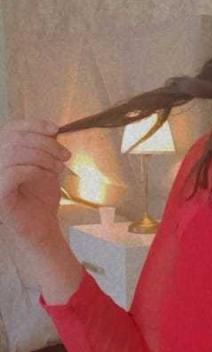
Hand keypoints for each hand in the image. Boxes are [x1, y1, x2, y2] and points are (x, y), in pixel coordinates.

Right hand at [0, 118, 72, 246]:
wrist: (42, 226)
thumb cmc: (40, 197)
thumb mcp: (45, 165)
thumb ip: (43, 147)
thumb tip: (52, 130)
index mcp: (1, 154)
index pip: (11, 129)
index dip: (34, 125)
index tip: (56, 129)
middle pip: (14, 139)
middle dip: (46, 144)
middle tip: (65, 155)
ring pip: (14, 153)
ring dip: (44, 157)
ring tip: (59, 168)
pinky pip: (13, 172)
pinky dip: (36, 170)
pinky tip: (49, 176)